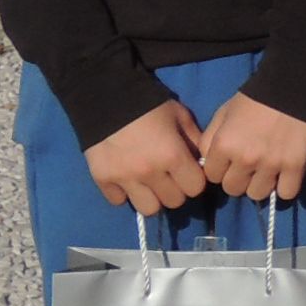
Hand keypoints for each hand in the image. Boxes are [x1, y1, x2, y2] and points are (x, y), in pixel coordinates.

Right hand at [84, 99, 207, 216]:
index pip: (195, 188)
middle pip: (174, 202)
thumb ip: (194, 140)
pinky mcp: (102, 180)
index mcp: (172, 155)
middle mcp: (150, 172)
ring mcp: (124, 179)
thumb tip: (202, 161)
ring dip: (152, 198)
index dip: (194, 180)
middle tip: (169, 177)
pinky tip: (126, 178)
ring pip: (149, 209)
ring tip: (149, 183)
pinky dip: (124, 193)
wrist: (104, 97)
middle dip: (175, 190)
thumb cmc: (149, 105)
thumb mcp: (179, 116)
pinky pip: (119, 201)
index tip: (188, 172)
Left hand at [199, 91, 305, 202]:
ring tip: (268, 171)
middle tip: (249, 166)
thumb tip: (207, 162)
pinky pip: (287, 193)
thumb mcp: (223, 114)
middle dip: (238, 179)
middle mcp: (245, 159)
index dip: (220, 169)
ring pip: (257, 194)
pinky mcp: (296, 166)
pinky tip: (285, 176)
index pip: (212, 176)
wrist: (292, 86)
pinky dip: (285, 187)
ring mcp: (272, 165)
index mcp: (224, 145)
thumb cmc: (253, 99)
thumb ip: (210, 139)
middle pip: (233, 189)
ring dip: (261, 184)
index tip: (230, 161)